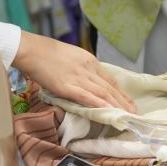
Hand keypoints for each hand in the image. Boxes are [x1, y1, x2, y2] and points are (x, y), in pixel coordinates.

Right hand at [14, 32, 135, 111]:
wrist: (32, 50)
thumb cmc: (47, 53)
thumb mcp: (71, 57)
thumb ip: (81, 68)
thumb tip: (87, 80)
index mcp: (89, 61)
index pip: (110, 79)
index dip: (121, 92)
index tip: (129, 101)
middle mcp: (88, 68)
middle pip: (110, 88)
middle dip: (123, 101)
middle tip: (134, 113)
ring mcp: (78, 77)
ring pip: (102, 93)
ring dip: (116, 106)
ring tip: (126, 116)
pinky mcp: (67, 86)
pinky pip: (87, 97)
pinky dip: (99, 105)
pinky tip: (108, 112)